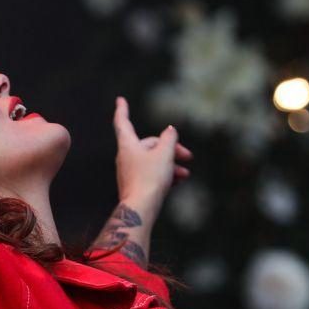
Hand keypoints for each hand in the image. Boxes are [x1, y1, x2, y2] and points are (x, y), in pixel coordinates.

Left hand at [112, 95, 192, 219]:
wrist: (141, 209)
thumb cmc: (150, 178)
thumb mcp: (164, 154)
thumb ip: (169, 139)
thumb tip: (169, 130)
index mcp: (128, 145)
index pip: (122, 122)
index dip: (122, 110)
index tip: (120, 100)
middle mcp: (126, 157)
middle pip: (148, 144)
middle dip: (170, 148)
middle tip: (187, 156)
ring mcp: (130, 172)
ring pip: (152, 161)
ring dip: (170, 164)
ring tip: (185, 173)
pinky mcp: (135, 185)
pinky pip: (151, 174)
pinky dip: (164, 174)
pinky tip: (178, 181)